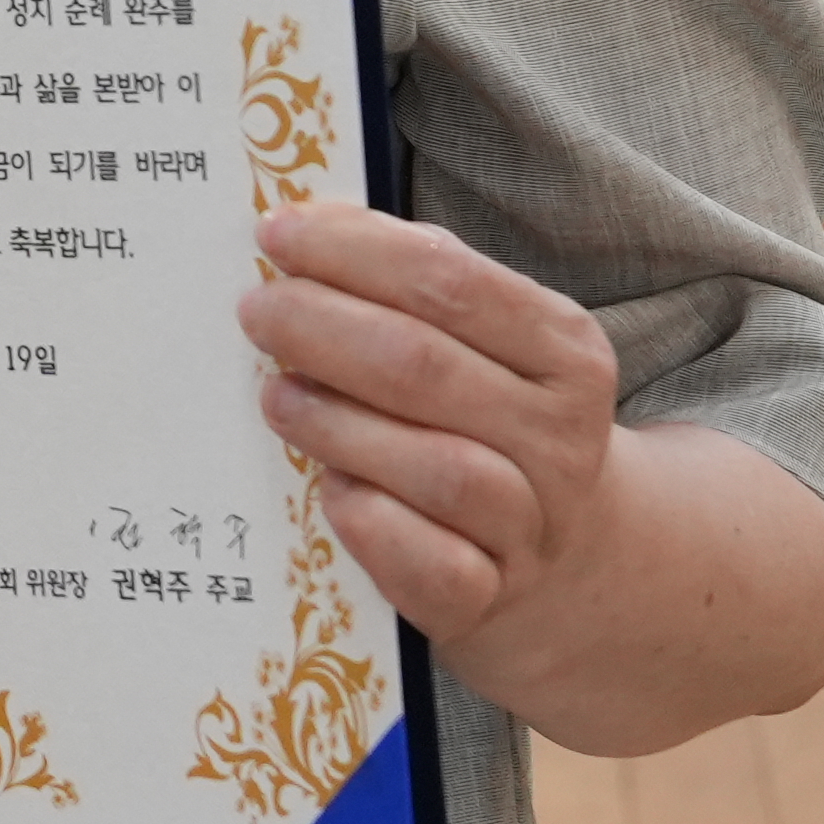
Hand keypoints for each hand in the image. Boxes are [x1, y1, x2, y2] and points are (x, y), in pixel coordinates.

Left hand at [241, 197, 823, 756]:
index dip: (353, 252)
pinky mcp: (488, 599)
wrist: (569, 559)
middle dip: (322, 328)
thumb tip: (314, 224)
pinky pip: (429, 563)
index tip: (275, 234)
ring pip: (433, 467)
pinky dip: (371, 523)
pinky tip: (328, 490)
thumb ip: (418, 284)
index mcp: (565, 351)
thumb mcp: (487, 343)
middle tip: (254, 312)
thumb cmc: (490, 420)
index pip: (451, 280)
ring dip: (336, 424)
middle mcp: (561, 437)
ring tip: (275, 397)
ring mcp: (532, 524)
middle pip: (425, 366)